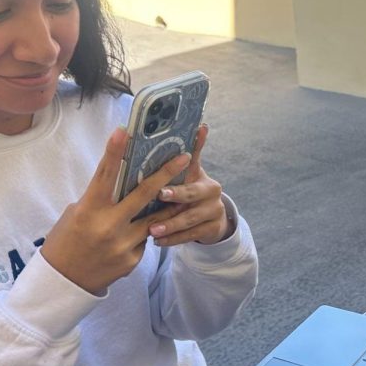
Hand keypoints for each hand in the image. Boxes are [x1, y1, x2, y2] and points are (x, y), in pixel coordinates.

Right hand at [39, 127, 193, 294]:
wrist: (64, 282)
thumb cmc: (66, 241)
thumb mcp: (76, 214)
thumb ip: (99, 199)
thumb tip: (121, 182)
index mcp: (89, 210)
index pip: (105, 175)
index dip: (114, 151)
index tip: (125, 131)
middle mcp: (108, 226)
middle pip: (143, 194)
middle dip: (166, 173)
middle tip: (185, 156)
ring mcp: (122, 245)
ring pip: (154, 218)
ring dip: (169, 204)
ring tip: (183, 191)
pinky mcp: (132, 260)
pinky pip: (145, 240)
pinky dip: (145, 232)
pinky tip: (144, 230)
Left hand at [145, 124, 231, 246]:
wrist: (211, 218)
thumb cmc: (191, 190)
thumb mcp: (191, 173)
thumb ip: (192, 152)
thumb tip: (201, 124)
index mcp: (204, 176)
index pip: (193, 172)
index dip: (179, 174)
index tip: (161, 187)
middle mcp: (213, 193)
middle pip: (191, 196)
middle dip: (174, 198)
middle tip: (157, 199)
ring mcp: (214, 212)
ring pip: (189, 220)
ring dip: (169, 225)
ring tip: (151, 230)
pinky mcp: (212, 230)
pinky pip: (190, 236)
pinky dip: (173, 239)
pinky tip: (157, 241)